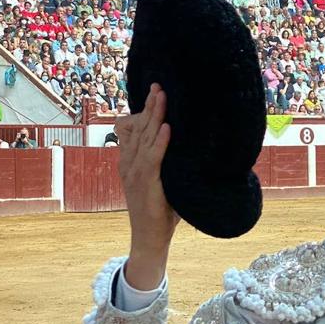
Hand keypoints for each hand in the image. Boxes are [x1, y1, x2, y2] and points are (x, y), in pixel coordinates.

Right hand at [115, 83, 178, 289]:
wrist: (149, 238)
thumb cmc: (161, 211)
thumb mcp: (166, 182)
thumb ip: (172, 165)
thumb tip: (195, 150)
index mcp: (131, 162)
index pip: (135, 130)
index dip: (143, 110)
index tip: (153, 91)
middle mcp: (129, 164)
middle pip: (138, 128)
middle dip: (149, 106)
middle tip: (158, 85)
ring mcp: (135, 174)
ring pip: (144, 138)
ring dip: (154, 116)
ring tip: (162, 96)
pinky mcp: (145, 185)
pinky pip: (153, 159)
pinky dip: (159, 143)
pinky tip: (167, 128)